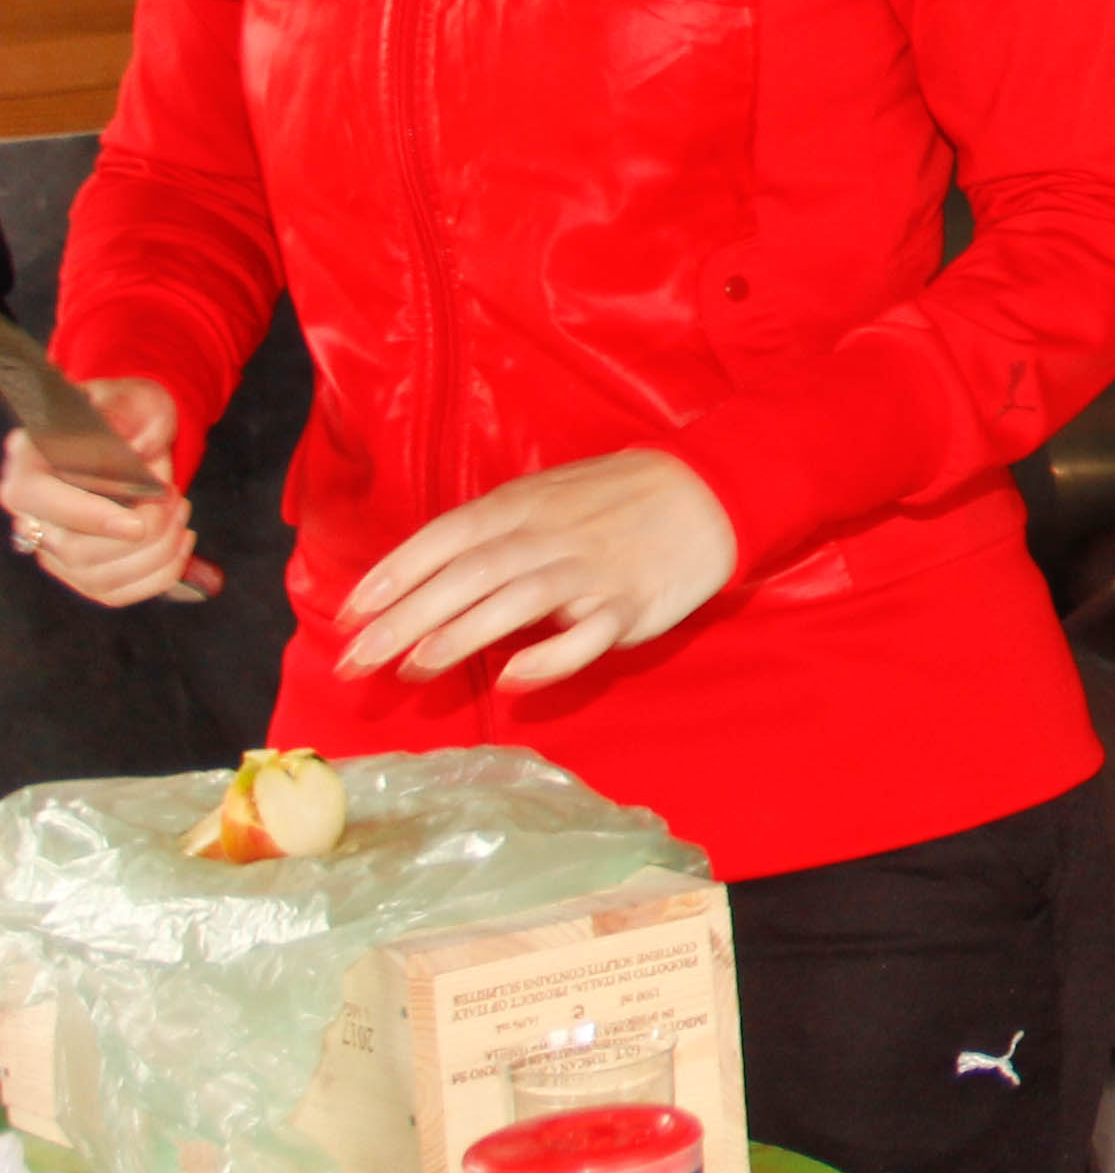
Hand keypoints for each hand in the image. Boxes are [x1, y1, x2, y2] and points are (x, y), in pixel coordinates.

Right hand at [6, 378, 212, 606]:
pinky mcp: (80, 570)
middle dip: (143, 534)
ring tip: (181, 513)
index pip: (38, 500)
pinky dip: (158, 576)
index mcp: (30, 463)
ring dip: (157, 554)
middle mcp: (31, 512)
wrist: (137, 431)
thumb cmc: (130, 413)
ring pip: (98, 579)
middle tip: (176, 499)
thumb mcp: (133, 398)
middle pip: (75, 552)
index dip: (89, 516)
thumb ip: (128, 414)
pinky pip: (115, 594)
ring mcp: (52, 546)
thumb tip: (129, 442)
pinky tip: (181, 544)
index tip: (138, 523)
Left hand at [332, 451, 736, 690]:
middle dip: (404, 619)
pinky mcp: (630, 604)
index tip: (347, 616)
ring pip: (516, 601)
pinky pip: (586, 634)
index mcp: (522, 504)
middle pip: (467, 575)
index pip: (444, 537)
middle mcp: (549, 535)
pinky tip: (513, 679)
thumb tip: (425, 581)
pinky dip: (549, 657)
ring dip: (460, 635)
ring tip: (414, 670)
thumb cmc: (613, 500)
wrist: (709, 493)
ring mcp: (590, 570)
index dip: (392, 574)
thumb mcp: (545, 496)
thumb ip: (491, 533)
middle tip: (354, 662)